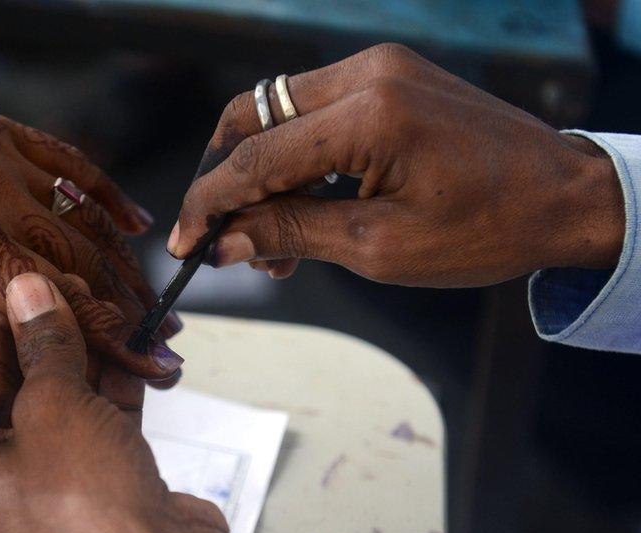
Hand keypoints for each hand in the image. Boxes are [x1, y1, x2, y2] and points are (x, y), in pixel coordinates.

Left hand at [0, 274, 233, 532]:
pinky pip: (104, 422)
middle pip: (25, 382)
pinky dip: (121, 387)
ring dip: (96, 357)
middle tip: (80, 290)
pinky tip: (137, 352)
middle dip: (59, 335)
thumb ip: (44, 343)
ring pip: (69, 399)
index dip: (8, 317)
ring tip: (115, 314)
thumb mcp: (55, 407)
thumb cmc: (90, 517)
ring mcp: (52, 485)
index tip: (28, 277)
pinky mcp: (101, 487)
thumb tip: (29, 291)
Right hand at [169, 43, 623, 287]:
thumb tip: (225, 244)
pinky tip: (300, 208)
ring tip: (269, 243)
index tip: (184, 243)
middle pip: (253, 117)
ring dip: (261, 174)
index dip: (211, 203)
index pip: (257, 157)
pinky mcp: (387, 77)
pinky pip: (313, 111)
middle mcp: (369, 74)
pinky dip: (296, 158)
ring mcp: (379, 68)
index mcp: (371, 115)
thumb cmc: (490, 228)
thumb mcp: (381, 247)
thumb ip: (292, 235)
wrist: (564, 196)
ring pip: (278, 113)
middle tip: (221, 239)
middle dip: (226, 181)